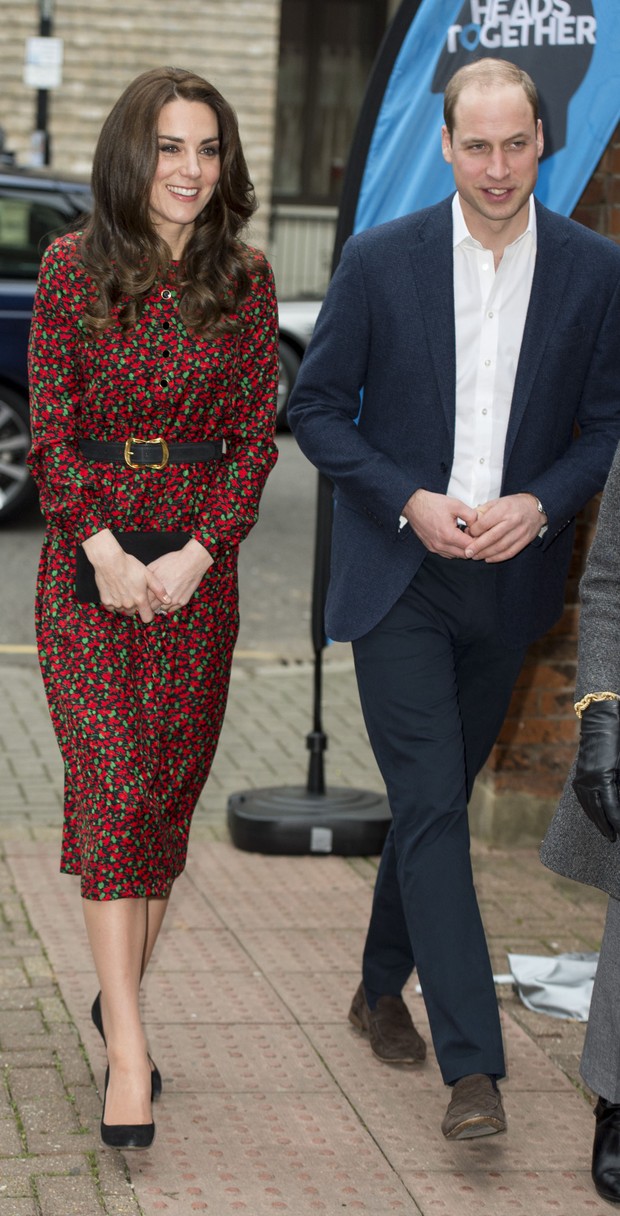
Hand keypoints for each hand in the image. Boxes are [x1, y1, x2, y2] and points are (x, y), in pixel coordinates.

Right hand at [81, 529, 169, 622]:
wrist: (109, 561)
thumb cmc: (130, 566)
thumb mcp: (148, 575)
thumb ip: (159, 590)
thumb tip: (168, 600)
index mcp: (140, 600)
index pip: (147, 618)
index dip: (148, 613)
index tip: (146, 607)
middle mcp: (128, 605)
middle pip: (134, 613)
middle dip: (135, 606)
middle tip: (133, 592)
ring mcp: (116, 604)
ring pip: (122, 610)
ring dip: (124, 604)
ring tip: (124, 590)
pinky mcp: (105, 601)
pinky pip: (111, 607)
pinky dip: (114, 602)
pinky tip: (115, 591)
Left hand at [147, 538, 213, 615]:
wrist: (192, 561)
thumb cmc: (173, 561)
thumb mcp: (155, 565)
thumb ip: (146, 577)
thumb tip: (138, 584)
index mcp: (156, 588)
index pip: (143, 601)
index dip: (141, 600)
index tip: (140, 598)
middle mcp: (165, 597)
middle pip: (152, 608)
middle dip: (149, 604)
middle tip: (148, 600)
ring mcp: (174, 601)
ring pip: (161, 610)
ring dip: (159, 606)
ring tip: (159, 598)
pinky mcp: (183, 602)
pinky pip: (172, 609)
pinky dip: (168, 605)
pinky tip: (168, 597)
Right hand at [401, 490, 477, 557]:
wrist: (414, 505)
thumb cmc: (433, 504)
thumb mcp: (457, 505)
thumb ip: (471, 516)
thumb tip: (478, 526)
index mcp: (448, 535)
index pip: (470, 547)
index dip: (478, 540)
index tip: (480, 533)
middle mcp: (440, 545)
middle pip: (464, 555)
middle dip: (472, 546)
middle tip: (474, 535)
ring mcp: (434, 548)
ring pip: (456, 556)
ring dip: (462, 548)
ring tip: (464, 535)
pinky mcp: (431, 547)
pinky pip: (447, 554)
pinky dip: (454, 549)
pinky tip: (455, 538)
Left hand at [463, 494, 544, 561]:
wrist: (535, 508)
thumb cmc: (512, 505)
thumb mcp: (496, 502)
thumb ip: (482, 512)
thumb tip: (468, 525)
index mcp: (504, 509)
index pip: (485, 523)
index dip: (474, 531)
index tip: (467, 534)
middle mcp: (513, 521)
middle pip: (492, 537)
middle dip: (478, 546)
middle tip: (467, 552)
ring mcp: (520, 532)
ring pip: (501, 547)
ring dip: (486, 553)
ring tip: (475, 556)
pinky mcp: (525, 540)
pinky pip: (510, 552)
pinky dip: (498, 557)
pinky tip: (488, 558)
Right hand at [572, 700, 619, 840]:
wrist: (601, 720)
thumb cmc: (618, 739)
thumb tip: (619, 802)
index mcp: (603, 778)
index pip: (612, 808)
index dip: (618, 822)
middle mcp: (589, 780)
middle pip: (598, 812)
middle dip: (606, 826)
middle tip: (613, 838)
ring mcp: (582, 777)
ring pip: (588, 806)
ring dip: (596, 820)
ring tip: (605, 831)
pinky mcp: (580, 773)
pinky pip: (583, 797)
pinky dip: (588, 808)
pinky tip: (594, 813)